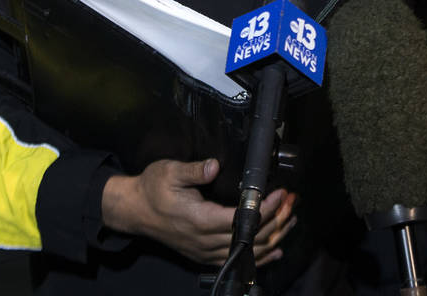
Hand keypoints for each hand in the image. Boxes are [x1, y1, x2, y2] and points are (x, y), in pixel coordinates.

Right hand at [101, 158, 297, 265]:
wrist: (134, 210)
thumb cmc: (152, 189)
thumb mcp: (170, 172)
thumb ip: (194, 170)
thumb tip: (214, 166)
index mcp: (199, 219)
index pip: (242, 218)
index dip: (265, 208)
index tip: (281, 194)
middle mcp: (205, 240)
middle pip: (251, 237)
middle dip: (277, 220)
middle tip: (292, 203)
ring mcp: (205, 251)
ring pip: (248, 251)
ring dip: (273, 237)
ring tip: (291, 220)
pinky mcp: (204, 255)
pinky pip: (237, 260)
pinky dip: (259, 257)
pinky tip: (275, 250)